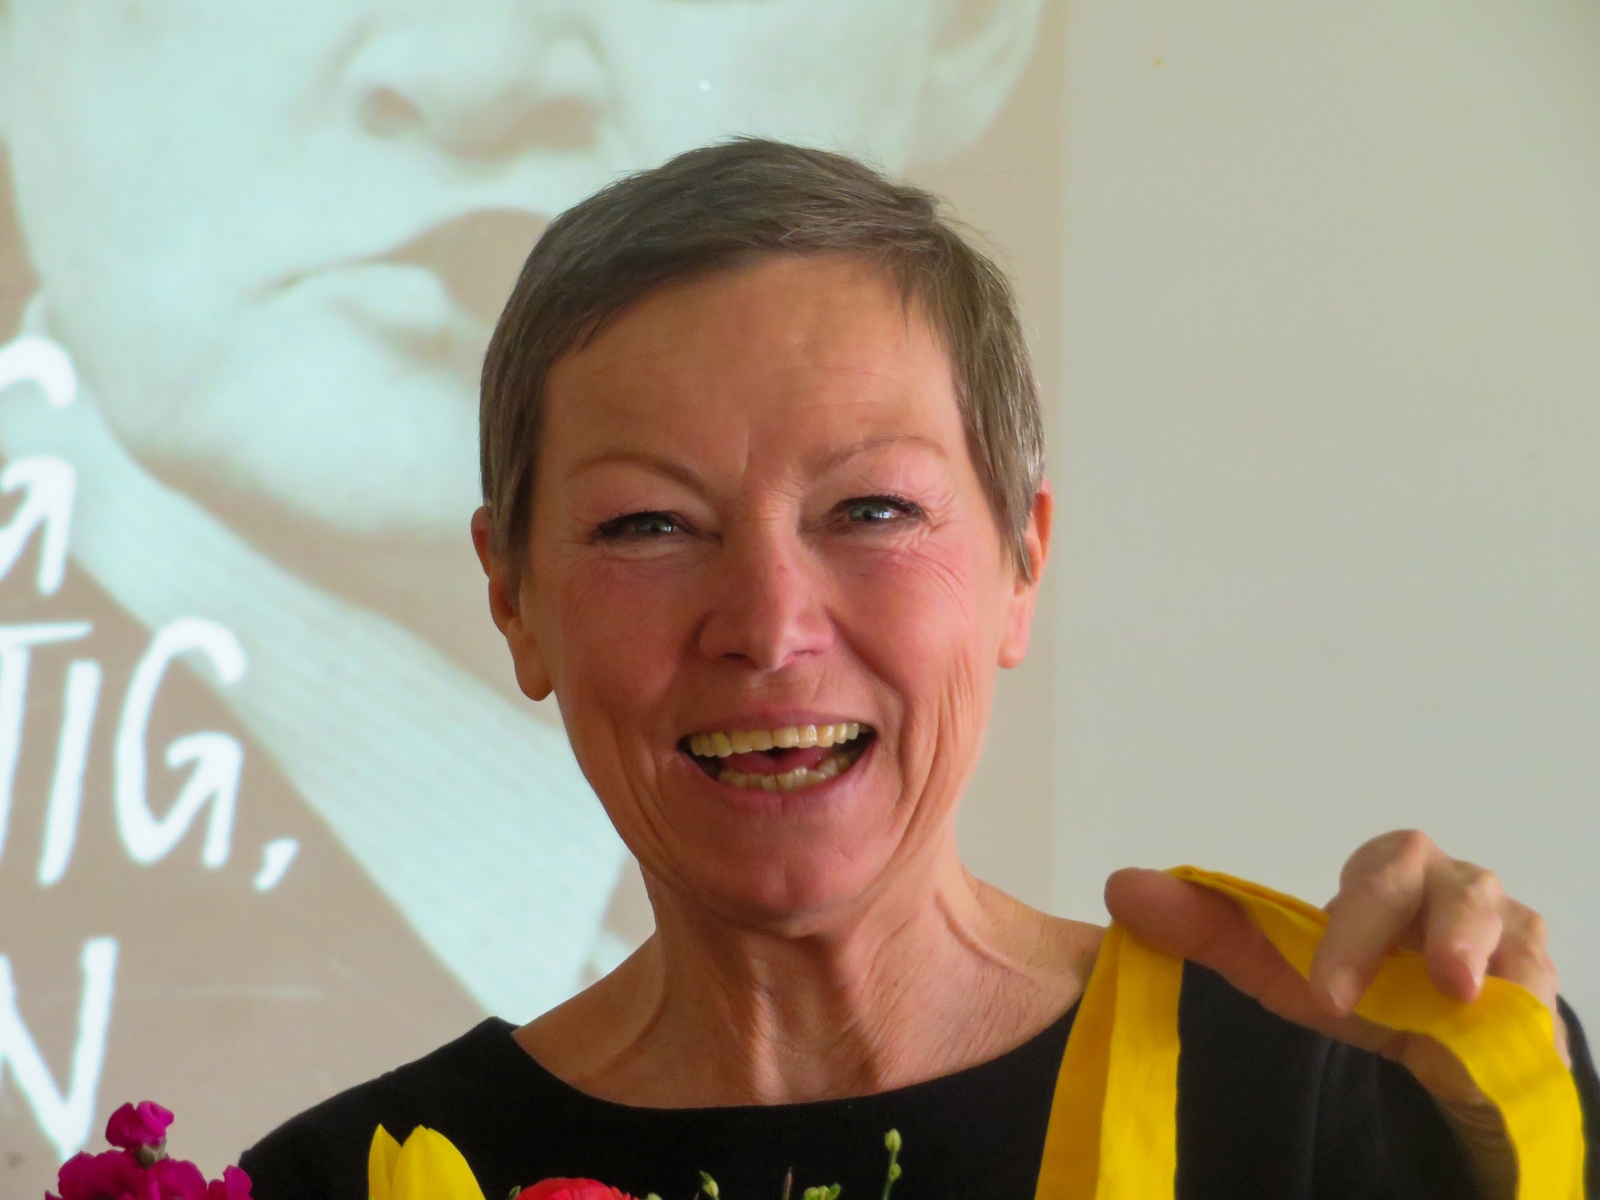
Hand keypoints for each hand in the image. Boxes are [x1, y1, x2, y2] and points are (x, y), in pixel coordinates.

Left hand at [1103, 830, 1567, 1107]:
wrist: (1433, 1044)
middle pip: (1456, 889)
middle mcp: (1455, 890)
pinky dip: (1535, 1013)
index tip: (1327, 990)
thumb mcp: (1280, 966)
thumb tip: (1120, 888)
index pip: (1381, 870)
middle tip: (1421, 986)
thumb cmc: (1359, 984)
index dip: (1356, 923)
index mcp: (1390, 874)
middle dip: (1436, 933)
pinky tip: (1519, 1044)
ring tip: (1470, 997)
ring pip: (1517, 930)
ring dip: (1495, 960)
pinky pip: (1547, 990)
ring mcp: (1509, 935)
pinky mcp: (1542, 987)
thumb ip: (1206, 928)